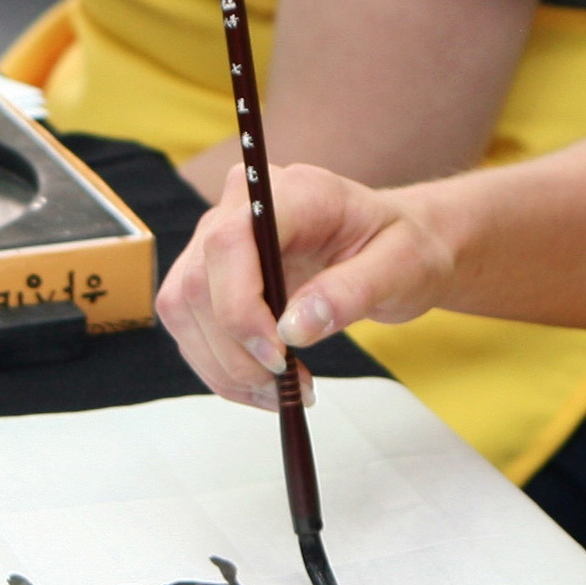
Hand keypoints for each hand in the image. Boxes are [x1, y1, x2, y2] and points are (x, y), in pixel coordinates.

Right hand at [161, 162, 458, 408]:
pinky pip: (191, 324)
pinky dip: (221, 366)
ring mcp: (216, 238)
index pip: (229, 243)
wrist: (394, 246)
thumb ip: (349, 292)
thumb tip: (294, 329)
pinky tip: (263, 384)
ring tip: (279, 393)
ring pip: (184, 309)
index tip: (278, 357)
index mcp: (291, 190)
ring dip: (224, 367)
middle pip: (197, 284)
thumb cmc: (401, 247)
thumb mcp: (401, 268)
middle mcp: (240, 206)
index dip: (240, 308)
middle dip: (234, 352)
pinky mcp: (210, 273)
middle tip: (286, 388)